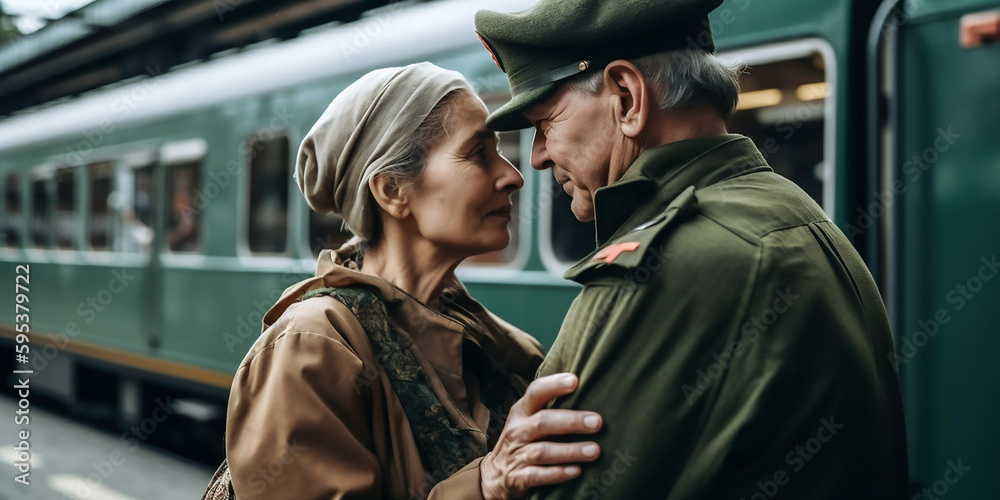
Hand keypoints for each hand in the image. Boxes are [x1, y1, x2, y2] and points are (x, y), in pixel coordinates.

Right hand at [480, 373, 601, 499]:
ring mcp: (516, 455)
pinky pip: (538, 476)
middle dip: (571, 421)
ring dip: (570, 450)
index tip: (575, 380)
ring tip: (595, 450)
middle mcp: (517, 430)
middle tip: (597, 422)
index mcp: (521, 412)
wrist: (494, 476)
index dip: (554, 385)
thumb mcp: (527, 421)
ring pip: (543, 451)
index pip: (535, 392)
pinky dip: (557, 474)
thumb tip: (590, 392)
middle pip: (543, 422)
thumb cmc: (522, 442)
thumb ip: (549, 408)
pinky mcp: (517, 478)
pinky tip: (576, 471)